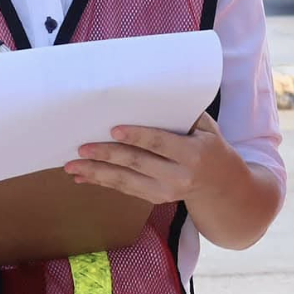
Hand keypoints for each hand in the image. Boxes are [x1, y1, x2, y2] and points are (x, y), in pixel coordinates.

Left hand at [67, 113, 245, 205]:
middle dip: (107, 155)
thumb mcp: (207, 128)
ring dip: (96, 172)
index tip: (114, 130)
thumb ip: (184, 114)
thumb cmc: (209, 145)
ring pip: (125, 181)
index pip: (160, 144)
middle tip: (82, 147)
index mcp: (193, 155)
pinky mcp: (155, 199)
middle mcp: (178, 177)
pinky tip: (82, 176)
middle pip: (137, 164)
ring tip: (72, 165)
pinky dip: (101, 182)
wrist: (220, 185)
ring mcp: (165, 192)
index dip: (137, 137)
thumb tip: (152, 93)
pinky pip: (124, 189)